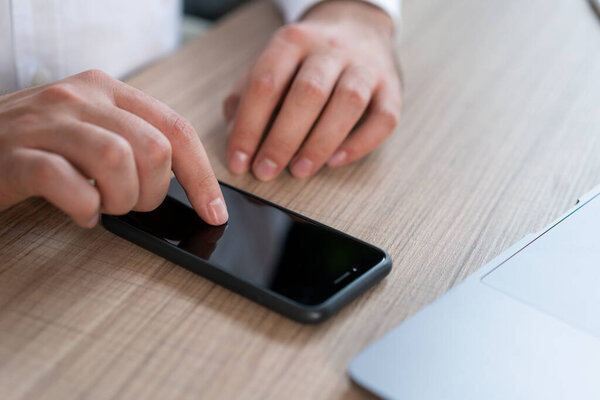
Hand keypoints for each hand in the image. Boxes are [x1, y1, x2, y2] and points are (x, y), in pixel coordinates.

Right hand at [0, 70, 227, 226]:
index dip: (203, 176)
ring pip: (116, 162)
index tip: (213, 212)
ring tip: (104, 206)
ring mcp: (46, 124)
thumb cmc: (40, 142)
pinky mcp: (16, 155)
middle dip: (153, 193)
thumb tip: (189, 185)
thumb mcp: (92, 128)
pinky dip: (84, 208)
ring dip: (120, 200)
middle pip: (153, 149)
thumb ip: (135, 141)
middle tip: (131, 204)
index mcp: (108, 91)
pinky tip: (81, 212)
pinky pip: (68, 184)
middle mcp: (80, 99)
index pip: (176, 130)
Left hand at [224, 0, 401, 179]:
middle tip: (266, 171)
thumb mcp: (271, 63)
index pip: (267, 83)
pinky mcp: (391, 88)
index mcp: (294, 41)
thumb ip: (248, 95)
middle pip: (308, 93)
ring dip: (320, 142)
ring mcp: (366, 67)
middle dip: (283, 139)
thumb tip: (235, 136)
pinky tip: (335, 161)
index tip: (239, 161)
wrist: (356, 26)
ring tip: (299, 170)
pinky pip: (383, 118)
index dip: (249, 126)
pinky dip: (360, 143)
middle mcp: (331, 49)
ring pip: (348, 103)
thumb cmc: (306, 58)